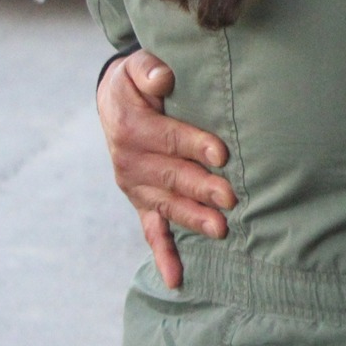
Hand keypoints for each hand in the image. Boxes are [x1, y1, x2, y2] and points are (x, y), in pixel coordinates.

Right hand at [97, 49, 231, 289]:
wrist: (114, 102)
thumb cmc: (137, 82)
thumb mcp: (137, 66)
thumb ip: (148, 70)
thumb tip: (163, 79)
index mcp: (131, 127)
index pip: (168, 138)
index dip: (194, 145)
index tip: (221, 154)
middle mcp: (130, 162)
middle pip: (171, 176)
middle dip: (201, 187)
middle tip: (230, 198)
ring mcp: (136, 186)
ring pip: (167, 205)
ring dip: (193, 217)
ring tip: (220, 230)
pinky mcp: (142, 201)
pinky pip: (151, 230)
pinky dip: (163, 254)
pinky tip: (176, 278)